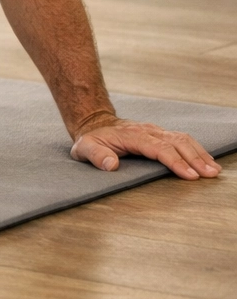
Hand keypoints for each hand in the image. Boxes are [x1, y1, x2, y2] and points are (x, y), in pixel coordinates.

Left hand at [70, 115, 221, 179]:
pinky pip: (182, 139)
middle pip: (176, 142)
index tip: (189, 175)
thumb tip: (111, 165)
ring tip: (213, 170)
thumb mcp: (84, 148)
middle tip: (209, 175)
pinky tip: (207, 161)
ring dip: (199, 154)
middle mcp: (148, 131)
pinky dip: (197, 150)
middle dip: (194, 158)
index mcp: (132, 136)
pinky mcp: (161, 134)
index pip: (158, 148)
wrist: (95, 123)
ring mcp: (156, 131)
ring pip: (182, 139)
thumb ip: (96, 155)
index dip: (174, 161)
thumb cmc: (91, 139)